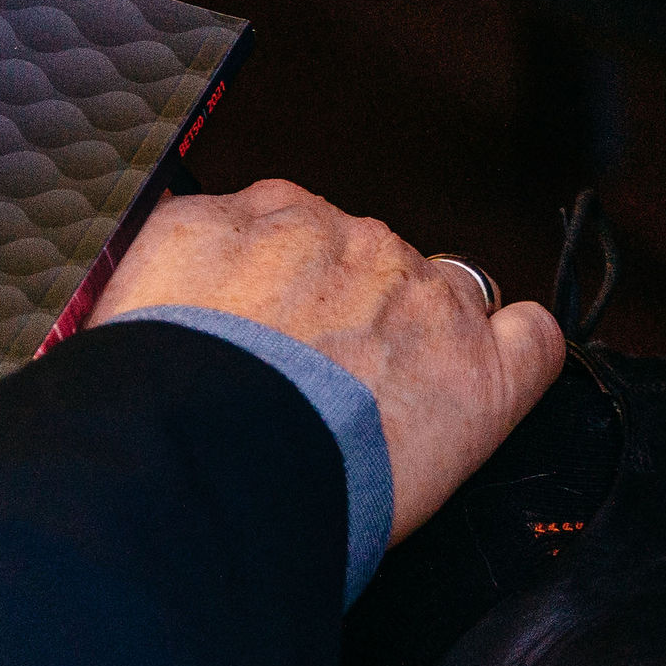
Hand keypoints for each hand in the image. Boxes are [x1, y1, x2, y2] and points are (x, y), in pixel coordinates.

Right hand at [92, 181, 567, 541]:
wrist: (208, 452)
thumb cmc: (156, 391)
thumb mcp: (132, 293)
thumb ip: (174, 266)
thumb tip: (181, 279)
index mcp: (262, 212)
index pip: (292, 225)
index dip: (289, 283)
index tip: (274, 329)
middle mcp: (349, 236)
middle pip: (371, 258)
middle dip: (355, 312)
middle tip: (315, 387)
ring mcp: (425, 294)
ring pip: (447, 291)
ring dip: (424, 337)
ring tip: (384, 406)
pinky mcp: (485, 369)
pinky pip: (533, 338)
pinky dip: (519, 354)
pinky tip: (490, 379)